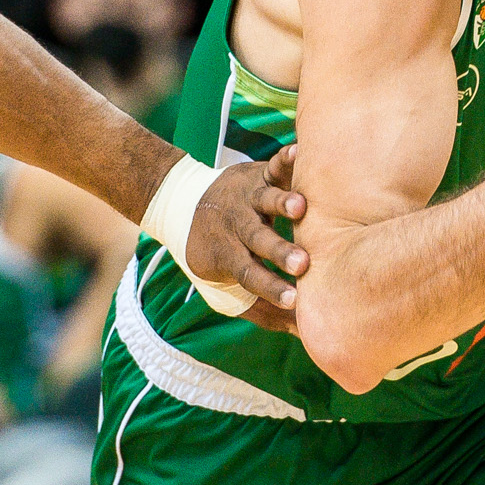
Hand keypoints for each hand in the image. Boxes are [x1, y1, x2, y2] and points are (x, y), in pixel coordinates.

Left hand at [187, 144, 308, 331]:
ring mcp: (249, 198)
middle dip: (280, 251)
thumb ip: (261, 306)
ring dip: (282, 203)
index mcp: (228, 254)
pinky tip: (299, 151)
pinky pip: (273, 165)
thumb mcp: (224, 283)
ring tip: (301, 207)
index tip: (294, 302)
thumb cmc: (215, 251)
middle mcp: (238, 225)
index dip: (269, 288)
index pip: (249, 274)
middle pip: (258, 239)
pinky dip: (285, 158)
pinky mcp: (260, 175)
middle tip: (301, 263)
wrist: (183, 201)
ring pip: (265, 200)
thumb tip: (300, 333)